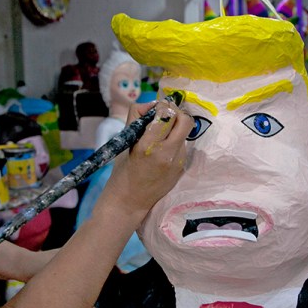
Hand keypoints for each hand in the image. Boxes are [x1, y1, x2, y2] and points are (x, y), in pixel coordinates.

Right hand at [104, 99, 193, 215]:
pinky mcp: (182, 169)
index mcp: (149, 146)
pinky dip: (175, 142)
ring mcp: (178, 162)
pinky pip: (183, 147)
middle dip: (176, 113)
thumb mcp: (126, 141)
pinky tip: (162, 151)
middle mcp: (167, 154)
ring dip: (175, 129)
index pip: (167, 114)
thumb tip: (152, 104)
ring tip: (161, 136)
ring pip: (185, 133)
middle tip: (165, 116)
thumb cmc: (123, 171)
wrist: (129, 202)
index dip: (163, 107)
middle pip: (185, 120)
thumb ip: (138, 119)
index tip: (156, 110)